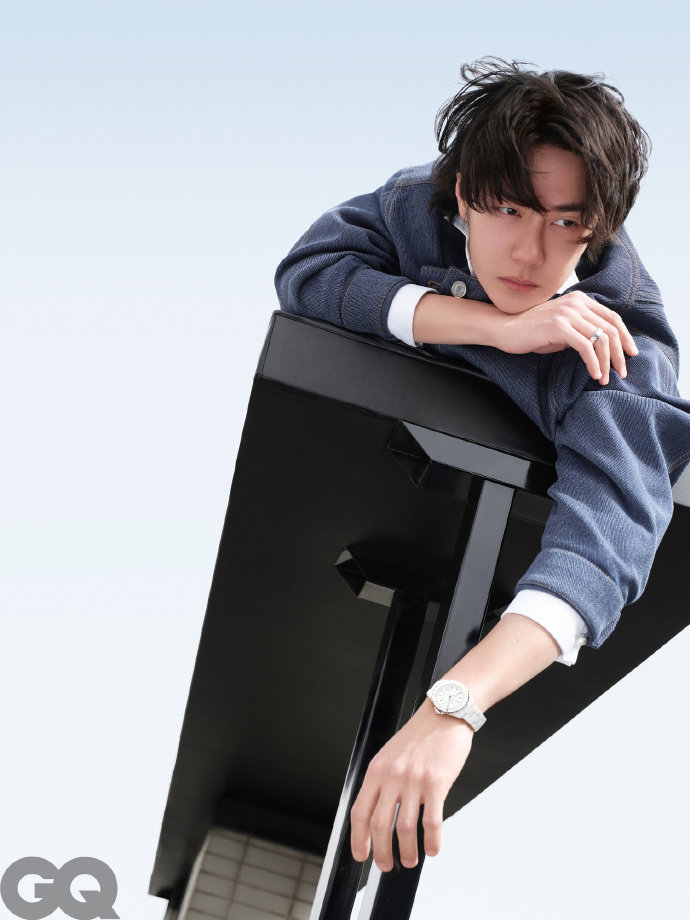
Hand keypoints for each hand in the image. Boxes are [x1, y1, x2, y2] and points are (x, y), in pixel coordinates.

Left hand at [350, 701, 472, 870]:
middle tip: (385, 866)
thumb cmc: (420, 736)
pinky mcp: (437, 782)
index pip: (360, 811)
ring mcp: (414, 779)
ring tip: (409, 859)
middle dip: (381, 852)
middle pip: (379, 825)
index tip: (360, 854)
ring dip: (406, 851)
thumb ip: (383, 781)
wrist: (444, 713)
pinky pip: (431, 821)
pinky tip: (432, 849)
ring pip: (405, 828)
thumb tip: (378, 813)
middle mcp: (392, 775)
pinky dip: (431, 841)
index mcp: (377, 770)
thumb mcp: (390, 754)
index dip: (358, 838)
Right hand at [495, 290, 637, 384]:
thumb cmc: (531, 332)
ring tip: (605, 378)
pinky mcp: (559, 326)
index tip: (630, 355)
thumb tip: (602, 347)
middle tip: (622, 372)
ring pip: (601, 339)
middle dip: (620, 354)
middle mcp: (577, 303)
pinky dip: (593, 363)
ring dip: (607, 362)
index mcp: (580, 300)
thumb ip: (581, 330)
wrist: (504, 328)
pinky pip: (585, 346)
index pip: (613, 318)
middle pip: (611, 329)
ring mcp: (568, 313)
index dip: (625, 337)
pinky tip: (594, 374)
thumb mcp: (562, 327)